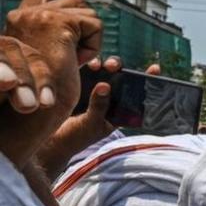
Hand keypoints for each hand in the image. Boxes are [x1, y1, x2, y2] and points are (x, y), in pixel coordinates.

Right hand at [4, 0, 101, 115]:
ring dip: (89, 40)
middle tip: (75, 17)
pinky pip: (95, 26)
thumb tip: (84, 14)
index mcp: (21, 20)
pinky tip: (77, 60)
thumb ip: (62, 33)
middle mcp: (25, 13)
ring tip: (71, 61)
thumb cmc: (44, 89)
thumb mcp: (51, 55)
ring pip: (88, 15)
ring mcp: (40, 15)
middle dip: (82, 17)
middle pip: (75, 0)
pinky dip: (94, 45)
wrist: (34, 106)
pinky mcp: (57, 22)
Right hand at [34, 57, 160, 179]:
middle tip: (115, 66)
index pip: (135, 94)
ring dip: (104, 65)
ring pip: (103, 72)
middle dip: (121, 69)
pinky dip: (88, 66)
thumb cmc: (76, 137)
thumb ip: (99, 106)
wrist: (50, 141)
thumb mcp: (91, 123)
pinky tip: (88, 64)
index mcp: (118, 110)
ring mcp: (93, 90)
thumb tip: (105, 86)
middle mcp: (108, 98)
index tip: (154, 68)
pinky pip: (85, 71)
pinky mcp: (77, 85)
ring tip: (101, 65)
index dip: (146, 81)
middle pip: (119, 78)